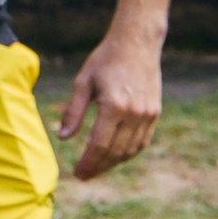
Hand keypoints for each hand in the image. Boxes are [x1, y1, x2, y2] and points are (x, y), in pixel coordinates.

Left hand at [58, 25, 162, 178]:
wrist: (137, 43)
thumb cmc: (105, 60)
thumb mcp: (83, 82)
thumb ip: (73, 111)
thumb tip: (63, 137)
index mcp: (113, 105)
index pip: (99, 145)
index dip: (88, 163)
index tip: (77, 174)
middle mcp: (134, 113)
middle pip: (115, 152)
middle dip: (98, 167)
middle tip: (84, 175)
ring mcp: (147, 114)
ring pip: (130, 150)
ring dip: (113, 163)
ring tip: (97, 168)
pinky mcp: (154, 113)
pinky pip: (142, 142)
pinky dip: (128, 153)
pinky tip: (115, 156)